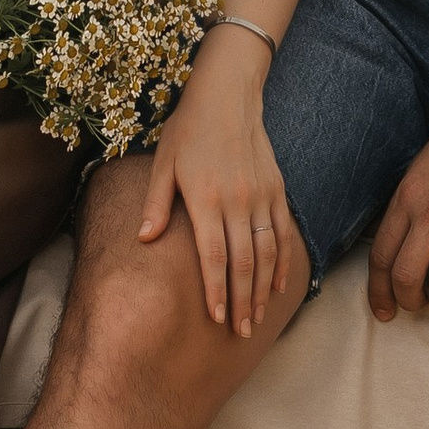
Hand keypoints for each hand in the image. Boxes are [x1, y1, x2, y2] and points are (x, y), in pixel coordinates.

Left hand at [139, 39, 294, 336]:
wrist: (228, 95)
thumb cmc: (188, 130)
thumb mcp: (163, 163)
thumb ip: (156, 204)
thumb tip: (144, 240)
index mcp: (205, 198)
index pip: (213, 256)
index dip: (216, 290)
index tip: (217, 319)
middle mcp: (237, 201)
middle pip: (244, 262)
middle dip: (242, 302)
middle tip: (240, 333)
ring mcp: (261, 196)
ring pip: (267, 253)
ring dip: (262, 290)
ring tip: (256, 319)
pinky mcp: (277, 190)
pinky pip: (283, 233)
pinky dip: (283, 262)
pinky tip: (278, 286)